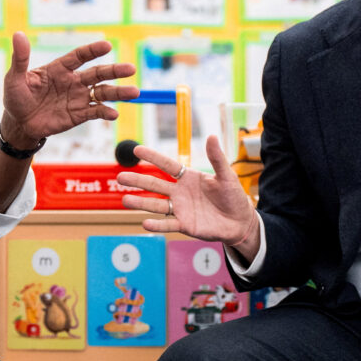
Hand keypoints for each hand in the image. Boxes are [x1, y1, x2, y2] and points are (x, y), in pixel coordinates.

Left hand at [0, 32, 137, 145]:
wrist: (19, 124)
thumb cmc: (16, 98)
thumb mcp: (14, 78)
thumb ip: (20, 58)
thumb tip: (18, 34)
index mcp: (59, 69)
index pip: (79, 56)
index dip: (93, 50)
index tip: (107, 45)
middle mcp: (73, 81)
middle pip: (98, 73)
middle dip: (115, 71)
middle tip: (131, 68)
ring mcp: (78, 98)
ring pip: (102, 93)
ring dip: (118, 92)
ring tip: (134, 92)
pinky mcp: (79, 115)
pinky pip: (96, 112)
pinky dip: (105, 112)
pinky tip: (114, 114)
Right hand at [117, 136, 258, 250]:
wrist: (240, 222)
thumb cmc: (233, 196)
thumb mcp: (227, 176)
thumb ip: (217, 158)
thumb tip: (212, 136)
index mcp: (188, 177)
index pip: (167, 165)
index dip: (153, 157)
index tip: (137, 150)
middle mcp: (180, 192)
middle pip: (155, 184)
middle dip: (138, 180)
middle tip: (120, 177)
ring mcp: (180, 209)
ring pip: (156, 205)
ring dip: (141, 202)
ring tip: (125, 200)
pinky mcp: (185, 225)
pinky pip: (168, 225)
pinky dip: (156, 225)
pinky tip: (144, 223)